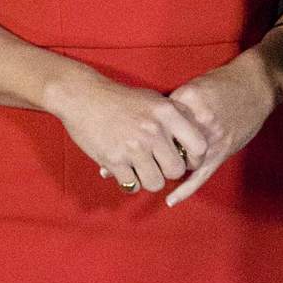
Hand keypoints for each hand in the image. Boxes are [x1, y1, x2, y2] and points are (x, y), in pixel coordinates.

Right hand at [41, 62, 204, 195]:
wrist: (84, 96)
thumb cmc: (121, 99)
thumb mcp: (154, 99)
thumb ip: (176, 116)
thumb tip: (194, 141)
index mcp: (167, 113)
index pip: (199, 146)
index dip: (195, 159)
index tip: (185, 160)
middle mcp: (153, 130)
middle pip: (176, 170)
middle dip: (168, 172)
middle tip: (158, 165)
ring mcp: (133, 147)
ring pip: (155, 183)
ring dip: (149, 180)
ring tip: (141, 169)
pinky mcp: (113, 160)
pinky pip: (131, 186)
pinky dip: (129, 182)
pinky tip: (125, 170)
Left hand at [160, 49, 282, 205]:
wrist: (257, 85)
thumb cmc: (225, 82)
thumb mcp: (196, 84)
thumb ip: (176, 103)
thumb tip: (153, 121)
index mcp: (188, 98)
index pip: (158, 120)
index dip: (150, 130)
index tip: (141, 134)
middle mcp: (198, 119)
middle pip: (167, 142)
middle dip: (159, 150)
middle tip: (150, 153)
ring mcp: (211, 138)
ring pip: (181, 160)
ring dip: (172, 164)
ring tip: (163, 165)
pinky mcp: (222, 151)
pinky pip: (200, 175)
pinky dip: (184, 190)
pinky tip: (170, 200)